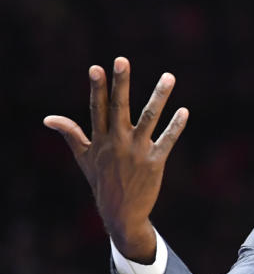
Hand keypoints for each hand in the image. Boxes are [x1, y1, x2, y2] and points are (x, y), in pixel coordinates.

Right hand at [44, 57, 187, 261]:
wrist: (121, 213)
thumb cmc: (102, 181)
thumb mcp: (83, 158)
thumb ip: (71, 134)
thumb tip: (49, 119)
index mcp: (100, 139)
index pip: (97, 108)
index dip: (96, 88)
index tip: (96, 68)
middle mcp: (117, 142)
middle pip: (119, 107)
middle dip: (120, 84)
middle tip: (122, 60)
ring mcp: (137, 151)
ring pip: (149, 118)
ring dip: (159, 97)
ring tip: (169, 76)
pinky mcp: (155, 162)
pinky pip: (167, 140)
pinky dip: (176, 126)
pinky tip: (184, 111)